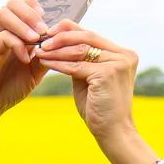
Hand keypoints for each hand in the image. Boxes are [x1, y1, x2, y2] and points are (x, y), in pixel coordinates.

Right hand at [0, 0, 49, 122]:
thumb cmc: (8, 90)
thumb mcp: (34, 72)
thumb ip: (45, 57)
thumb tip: (62, 44)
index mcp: (14, 34)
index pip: (23, 5)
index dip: (36, 7)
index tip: (48, 21)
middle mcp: (2, 33)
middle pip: (12, 3)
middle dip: (30, 12)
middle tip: (43, 29)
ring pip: (3, 13)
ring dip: (23, 24)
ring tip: (36, 39)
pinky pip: (2, 37)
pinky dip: (17, 44)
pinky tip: (26, 58)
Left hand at [32, 19, 138, 141]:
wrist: (113, 133)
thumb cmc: (100, 109)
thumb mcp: (90, 79)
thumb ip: (82, 62)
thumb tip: (60, 46)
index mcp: (123, 54)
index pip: (92, 35)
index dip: (70, 30)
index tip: (50, 32)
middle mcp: (124, 55)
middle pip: (87, 36)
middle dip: (61, 36)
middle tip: (42, 40)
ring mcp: (118, 63)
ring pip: (80, 50)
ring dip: (57, 50)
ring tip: (40, 51)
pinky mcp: (108, 74)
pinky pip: (77, 66)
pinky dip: (59, 64)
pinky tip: (45, 62)